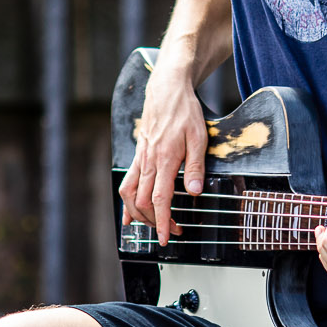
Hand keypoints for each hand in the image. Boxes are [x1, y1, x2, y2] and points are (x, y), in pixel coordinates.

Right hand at [117, 60, 207, 244]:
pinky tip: (129, 215)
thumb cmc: (184, 111)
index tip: (168, 237)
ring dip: (139, 214)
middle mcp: (148, 161)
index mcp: (165, 159)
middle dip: (156, 222)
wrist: (167, 89)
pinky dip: (127, 202)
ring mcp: (140, 159)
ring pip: (130, 194)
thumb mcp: (199, 137)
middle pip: (143, 202)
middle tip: (173, 231)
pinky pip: (127, 182)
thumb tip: (194, 192)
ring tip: (153, 225)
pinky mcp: (138, 155)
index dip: (163, 221)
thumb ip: (195, 167)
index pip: (159, 198)